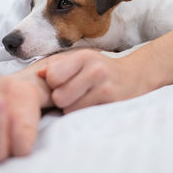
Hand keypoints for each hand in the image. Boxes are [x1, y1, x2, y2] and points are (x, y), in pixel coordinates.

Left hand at [38, 49, 152, 113]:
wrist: (134, 76)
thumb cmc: (98, 69)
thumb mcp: (79, 60)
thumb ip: (56, 65)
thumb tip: (38, 75)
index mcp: (83, 56)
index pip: (52, 76)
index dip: (53, 84)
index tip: (62, 83)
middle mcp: (95, 70)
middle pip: (59, 97)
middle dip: (62, 99)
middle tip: (73, 94)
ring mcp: (106, 87)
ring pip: (70, 109)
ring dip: (72, 108)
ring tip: (83, 99)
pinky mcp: (112, 103)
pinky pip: (84, 116)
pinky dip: (84, 114)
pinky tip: (92, 105)